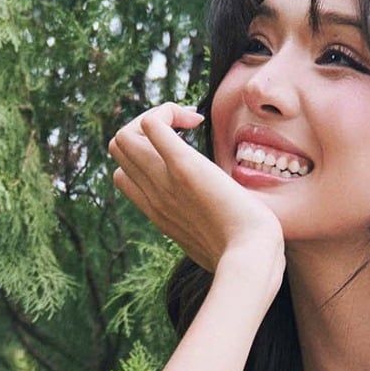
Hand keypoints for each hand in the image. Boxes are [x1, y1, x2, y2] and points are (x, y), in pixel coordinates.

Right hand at [106, 102, 285, 282]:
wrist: (251, 258)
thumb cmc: (242, 254)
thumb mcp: (211, 241)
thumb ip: (205, 227)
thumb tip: (222, 228)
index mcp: (158, 213)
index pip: (123, 175)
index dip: (144, 156)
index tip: (179, 155)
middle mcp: (153, 197)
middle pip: (118, 148)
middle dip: (144, 127)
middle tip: (184, 131)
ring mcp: (164, 182)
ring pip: (123, 136)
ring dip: (153, 117)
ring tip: (188, 123)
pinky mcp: (184, 167)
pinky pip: (151, 125)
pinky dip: (168, 113)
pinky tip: (197, 122)